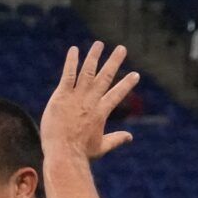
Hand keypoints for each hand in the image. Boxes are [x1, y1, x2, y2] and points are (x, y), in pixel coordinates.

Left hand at [40, 42, 139, 161]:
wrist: (62, 153)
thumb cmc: (80, 153)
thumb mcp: (101, 147)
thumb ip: (116, 139)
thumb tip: (130, 137)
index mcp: (101, 112)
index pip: (117, 94)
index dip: (127, 84)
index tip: (136, 75)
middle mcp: (91, 101)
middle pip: (105, 77)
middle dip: (114, 62)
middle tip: (122, 49)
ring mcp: (76, 97)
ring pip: (88, 72)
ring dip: (94, 57)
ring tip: (99, 44)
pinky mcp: (62, 96)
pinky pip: (68, 75)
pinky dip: (72, 62)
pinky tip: (74, 50)